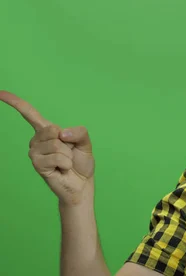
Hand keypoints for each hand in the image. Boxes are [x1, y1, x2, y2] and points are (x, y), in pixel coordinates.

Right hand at [0, 90, 94, 205]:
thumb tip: (61, 134)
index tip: (0, 93)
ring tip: (66, 162)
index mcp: (47, 131)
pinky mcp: (37, 165)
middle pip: (52, 130)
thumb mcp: (85, 142)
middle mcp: (37, 140)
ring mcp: (35, 153)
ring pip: (56, 145)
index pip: (29, 114)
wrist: (81, 183)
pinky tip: (63, 168)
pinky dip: (65, 163)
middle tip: (69, 152)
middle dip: (68, 142)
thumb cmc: (81, 162)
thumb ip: (79, 132)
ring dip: (67, 155)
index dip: (15, 102)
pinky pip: (56, 158)